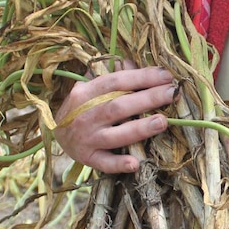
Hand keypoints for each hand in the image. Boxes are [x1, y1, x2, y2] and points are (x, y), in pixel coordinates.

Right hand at [54, 66, 177, 172]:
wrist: (55, 134)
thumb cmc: (81, 107)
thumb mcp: (90, 88)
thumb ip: (111, 77)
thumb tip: (134, 64)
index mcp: (86, 93)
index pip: (116, 82)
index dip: (141, 77)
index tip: (166, 75)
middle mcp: (86, 115)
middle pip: (119, 106)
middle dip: (147, 99)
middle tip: (172, 93)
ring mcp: (87, 138)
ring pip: (115, 135)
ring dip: (139, 129)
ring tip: (163, 121)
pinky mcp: (88, 158)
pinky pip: (104, 163)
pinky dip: (119, 164)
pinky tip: (135, 164)